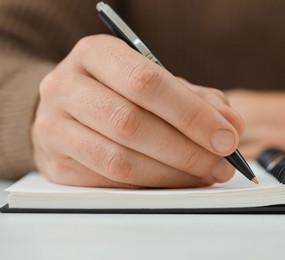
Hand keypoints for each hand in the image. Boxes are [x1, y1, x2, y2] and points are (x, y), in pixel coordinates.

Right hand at [32, 35, 243, 187]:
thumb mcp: (155, 82)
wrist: (68, 105)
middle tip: (221, 163)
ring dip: (171, 174)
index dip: (191, 114)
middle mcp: (66, 86)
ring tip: (204, 175)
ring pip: (119, 160)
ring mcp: (53, 127)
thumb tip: (231, 126)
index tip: (226, 137)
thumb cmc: (119, 91)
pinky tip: (174, 181)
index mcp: (95, 54)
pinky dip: (149, 186)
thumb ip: (195, 99)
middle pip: (131, 124)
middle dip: (186, 150)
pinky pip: (108, 182)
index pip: (146, 82)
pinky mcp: (55, 164)